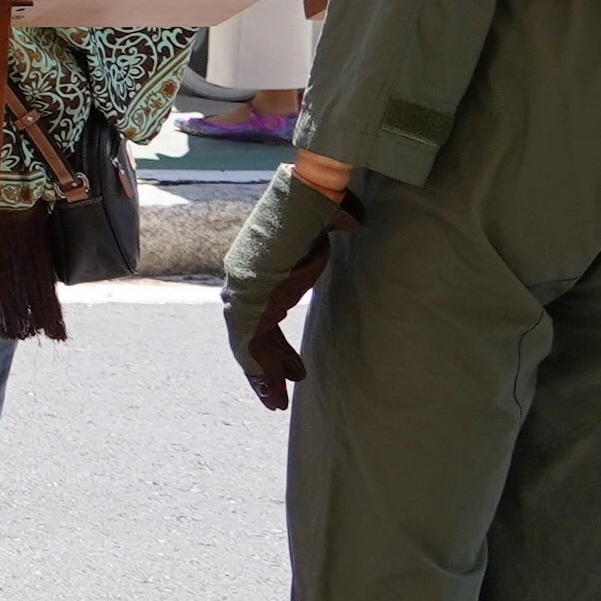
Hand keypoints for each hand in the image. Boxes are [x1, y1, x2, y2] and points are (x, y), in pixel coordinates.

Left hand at [224, 167, 346, 410]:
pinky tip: (270, 392)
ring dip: (263, 377)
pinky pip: (248, 345)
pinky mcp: (250, 300)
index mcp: (258, 270)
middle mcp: (246, 283)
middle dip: (268, 366)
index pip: (260, 316)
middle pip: (252, 335)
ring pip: (248, 347)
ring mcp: (245, 293)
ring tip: (278, 404)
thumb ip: (337, 223)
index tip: (290, 367)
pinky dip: (258, 370)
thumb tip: (355, 220)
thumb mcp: (327, 221)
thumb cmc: (318, 202)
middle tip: (283, 392)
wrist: (307, 196)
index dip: (273, 345)